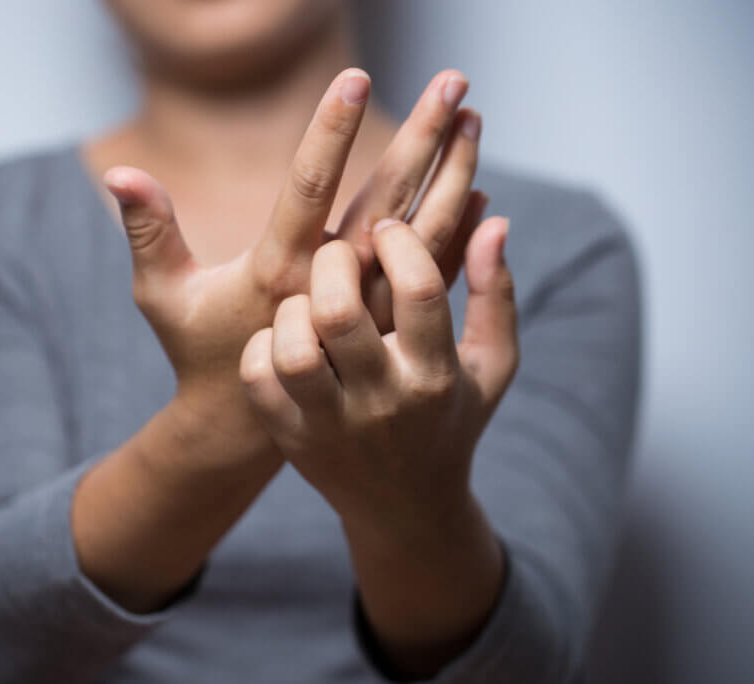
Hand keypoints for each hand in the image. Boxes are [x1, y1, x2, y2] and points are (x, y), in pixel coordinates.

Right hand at [105, 68, 484, 460]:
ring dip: (451, 174)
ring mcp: (366, 307)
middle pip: (385, 200)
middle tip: (453, 84)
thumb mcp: (163, 297)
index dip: (330, 132)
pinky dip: (458, 233)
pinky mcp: (383, 324)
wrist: (247, 426)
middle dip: (420, 138)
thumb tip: (119, 171)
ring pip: (420, 234)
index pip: (311, 188)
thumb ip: (149, 232)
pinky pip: (430, 274)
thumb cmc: (199, 352)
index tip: (354, 77)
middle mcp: (331, 286)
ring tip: (474, 120)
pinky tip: (480, 193)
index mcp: (278, 271)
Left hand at [239, 215, 517, 542]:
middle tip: (338, 253)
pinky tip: (286, 338)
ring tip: (310, 302)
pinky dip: (263, 345)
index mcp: (435, 377)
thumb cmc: (451, 418)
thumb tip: (494, 219)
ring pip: (292, 350)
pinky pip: (258, 377)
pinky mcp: (290, 436)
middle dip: (333, 263)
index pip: (419, 291)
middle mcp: (382, 402)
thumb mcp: (491, 365)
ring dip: (293, 309)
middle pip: (339, 314)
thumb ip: (496, 294)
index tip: (389, 228)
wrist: (405, 507)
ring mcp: (330, 425)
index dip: (400, 242)